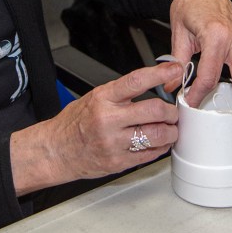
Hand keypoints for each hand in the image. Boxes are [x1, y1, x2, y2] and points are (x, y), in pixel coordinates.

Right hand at [10, 62, 182, 194]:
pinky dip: (160, 148)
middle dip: (171, 111)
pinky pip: (150, 154)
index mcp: (103, 98)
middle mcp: (109, 120)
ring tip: (168, 129)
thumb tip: (153, 83)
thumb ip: (123, 93)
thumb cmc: (75, 123)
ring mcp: (114, 143)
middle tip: (173, 112)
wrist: (56, 150)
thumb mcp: (95, 97)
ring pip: (157, 135)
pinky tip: (157, 143)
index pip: (137, 81)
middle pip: (154, 110)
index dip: (161, 74)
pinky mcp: (118, 162)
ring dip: (170, 132)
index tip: (175, 70)